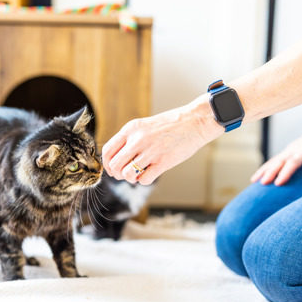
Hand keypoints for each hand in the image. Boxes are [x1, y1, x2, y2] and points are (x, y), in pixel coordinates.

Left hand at [102, 95, 222, 184]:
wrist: (194, 121)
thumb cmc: (169, 125)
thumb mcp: (143, 126)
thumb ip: (129, 140)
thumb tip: (116, 160)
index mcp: (130, 129)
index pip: (107, 151)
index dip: (107, 164)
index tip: (112, 169)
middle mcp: (138, 139)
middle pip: (115, 165)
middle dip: (117, 174)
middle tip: (125, 174)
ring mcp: (150, 151)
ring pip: (127, 174)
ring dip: (131, 178)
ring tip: (138, 174)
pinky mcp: (163, 162)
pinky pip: (144, 179)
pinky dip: (143, 180)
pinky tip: (149, 173)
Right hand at [251, 123, 301, 185]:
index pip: (293, 162)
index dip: (285, 172)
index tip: (278, 183)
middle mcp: (294, 148)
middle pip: (279, 161)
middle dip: (269, 172)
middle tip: (261, 183)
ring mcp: (290, 149)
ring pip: (274, 160)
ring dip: (263, 169)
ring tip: (253, 180)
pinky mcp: (288, 151)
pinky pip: (275, 159)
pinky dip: (267, 167)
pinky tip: (261, 174)